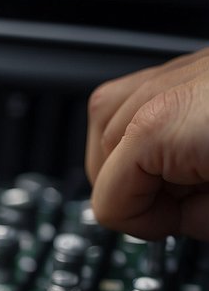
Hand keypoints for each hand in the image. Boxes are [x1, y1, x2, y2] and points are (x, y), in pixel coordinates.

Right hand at [86, 47, 208, 240]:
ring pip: (106, 123)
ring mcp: (174, 70)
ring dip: (135, 159)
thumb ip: (193, 219)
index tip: (174, 223)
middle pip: (97, 161)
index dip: (141, 225)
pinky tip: (184, 144)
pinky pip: (135, 100)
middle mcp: (158, 90)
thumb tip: (176, 218)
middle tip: (183, 199)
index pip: (106, 202)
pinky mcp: (190, 66)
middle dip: (135, 190)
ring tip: (185, 170)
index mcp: (159, 126)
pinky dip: (147, 129)